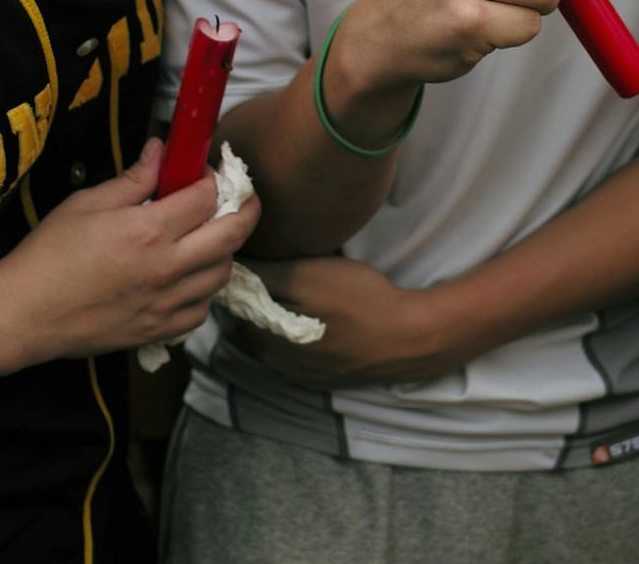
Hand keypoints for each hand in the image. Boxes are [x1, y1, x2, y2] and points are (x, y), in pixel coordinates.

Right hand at [0, 138, 259, 361]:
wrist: (24, 314)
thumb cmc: (48, 254)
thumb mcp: (86, 204)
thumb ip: (132, 179)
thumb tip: (161, 151)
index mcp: (148, 231)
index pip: (206, 197)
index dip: (213, 177)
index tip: (207, 171)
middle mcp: (166, 267)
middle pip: (233, 234)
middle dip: (247, 208)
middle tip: (242, 197)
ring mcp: (165, 303)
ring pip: (222, 274)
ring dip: (225, 250)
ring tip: (209, 238)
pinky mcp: (158, 331)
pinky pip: (201, 310)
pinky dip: (203, 291)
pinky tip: (188, 279)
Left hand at [240, 257, 477, 386]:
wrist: (408, 336)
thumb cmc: (356, 300)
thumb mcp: (305, 275)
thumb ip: (263, 273)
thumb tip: (230, 266)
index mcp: (265, 340)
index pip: (235, 307)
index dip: (243, 281)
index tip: (258, 260)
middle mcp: (277, 365)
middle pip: (252, 326)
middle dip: (258, 301)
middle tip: (279, 271)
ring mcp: (302, 376)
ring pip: (274, 342)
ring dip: (278, 319)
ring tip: (301, 292)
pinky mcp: (325, 378)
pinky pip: (298, 355)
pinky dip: (299, 336)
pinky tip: (320, 317)